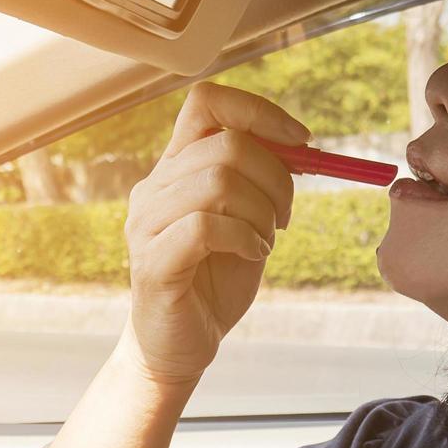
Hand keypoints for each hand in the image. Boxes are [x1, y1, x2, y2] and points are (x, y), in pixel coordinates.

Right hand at [122, 82, 308, 382]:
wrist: (179, 345)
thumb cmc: (215, 279)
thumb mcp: (246, 218)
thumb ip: (259, 179)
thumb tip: (300, 144)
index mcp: (175, 166)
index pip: (206, 101)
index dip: (259, 111)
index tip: (300, 142)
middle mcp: (154, 186)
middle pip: (225, 144)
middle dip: (276, 177)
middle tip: (284, 217)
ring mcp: (146, 224)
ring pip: (216, 182)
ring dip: (261, 211)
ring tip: (264, 240)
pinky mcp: (152, 262)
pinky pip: (204, 227)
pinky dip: (244, 237)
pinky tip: (252, 255)